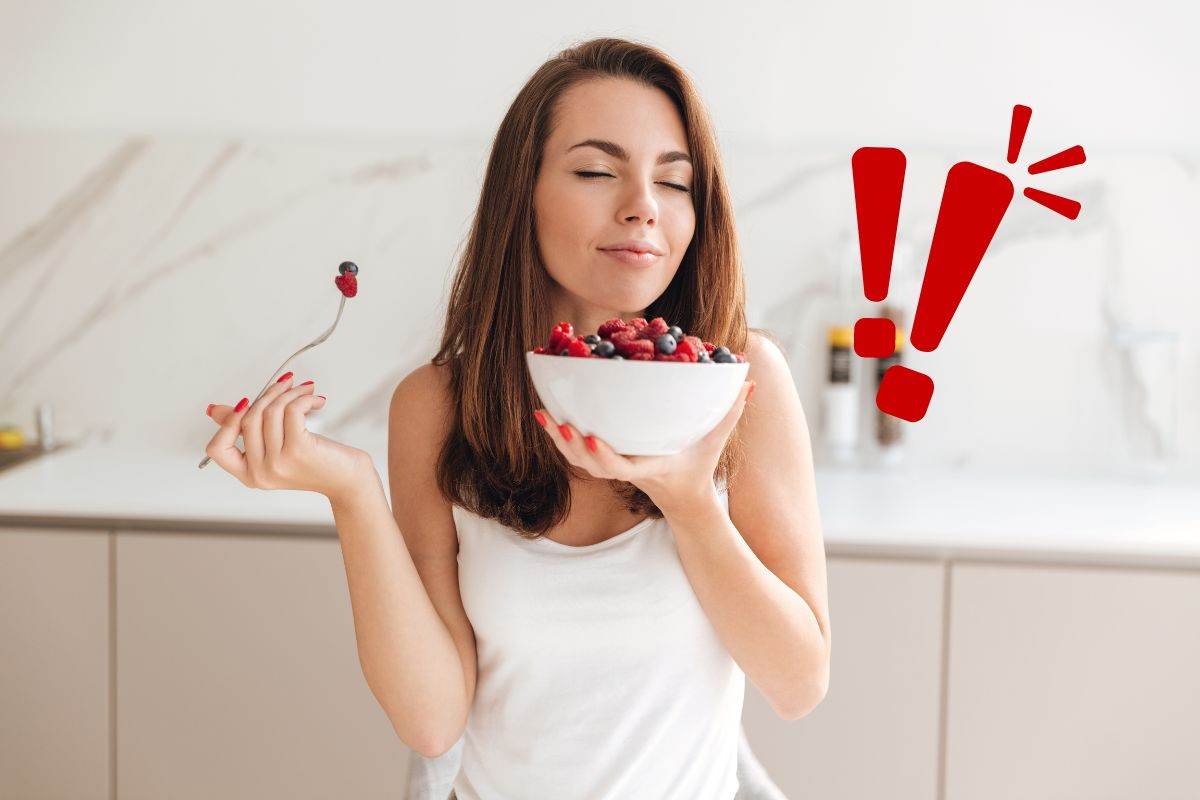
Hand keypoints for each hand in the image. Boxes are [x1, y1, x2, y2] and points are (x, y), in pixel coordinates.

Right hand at [204, 374, 370, 500]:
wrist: (347, 481)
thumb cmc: (316, 463)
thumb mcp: (276, 449)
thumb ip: (247, 431)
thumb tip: (215, 410)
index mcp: (249, 475)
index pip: (216, 449)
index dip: (227, 422)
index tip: (245, 402)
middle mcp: (260, 472)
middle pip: (247, 420)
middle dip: (268, 395)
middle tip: (285, 384)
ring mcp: (278, 463)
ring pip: (270, 412)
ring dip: (289, 392)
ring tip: (303, 389)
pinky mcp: (298, 449)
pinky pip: (291, 410)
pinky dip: (303, 398)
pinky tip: (313, 399)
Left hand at [535, 379, 754, 512]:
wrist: (683, 497)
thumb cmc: (699, 466)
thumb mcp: (717, 442)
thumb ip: (731, 413)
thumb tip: (748, 383)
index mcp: (650, 467)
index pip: (622, 467)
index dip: (604, 456)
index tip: (593, 439)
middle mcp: (627, 469)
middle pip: (592, 465)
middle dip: (574, 446)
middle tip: (560, 423)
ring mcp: (614, 467)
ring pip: (579, 460)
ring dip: (560, 441)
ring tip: (545, 415)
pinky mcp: (605, 460)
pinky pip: (577, 452)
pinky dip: (560, 437)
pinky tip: (546, 415)